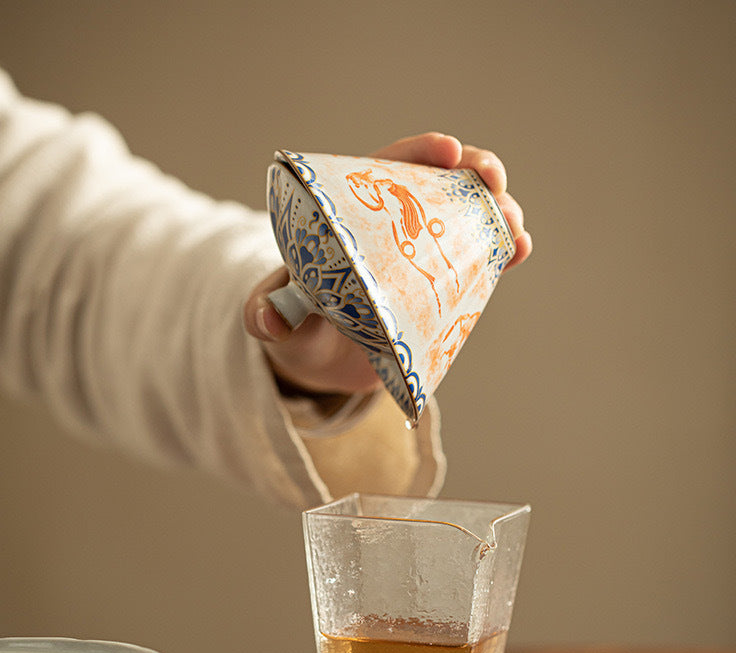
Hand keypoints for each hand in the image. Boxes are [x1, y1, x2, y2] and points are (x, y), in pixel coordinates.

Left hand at [243, 132, 531, 396]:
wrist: (322, 364)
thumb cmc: (297, 327)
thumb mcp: (275, 318)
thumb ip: (268, 316)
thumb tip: (269, 321)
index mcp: (349, 215)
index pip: (385, 168)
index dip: (418, 153)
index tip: (448, 152)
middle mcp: (391, 228)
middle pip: (436, 185)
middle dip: (470, 174)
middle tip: (493, 182)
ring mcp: (420, 255)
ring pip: (465, 219)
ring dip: (496, 213)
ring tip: (514, 226)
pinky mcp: (440, 286)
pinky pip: (476, 261)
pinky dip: (501, 253)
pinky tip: (521, 250)